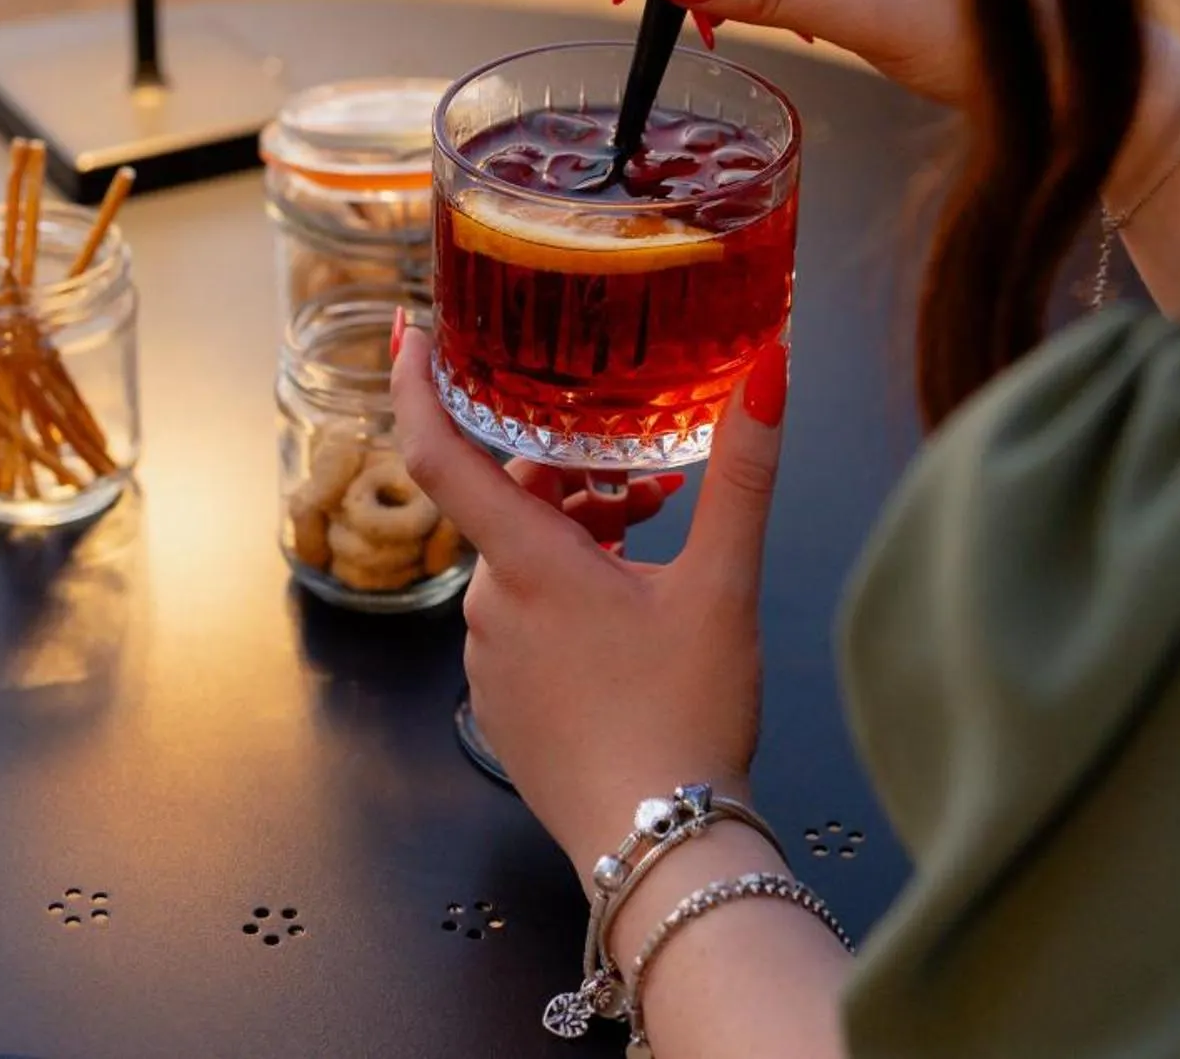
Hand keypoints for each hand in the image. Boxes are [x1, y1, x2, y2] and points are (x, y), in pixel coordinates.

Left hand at [392, 327, 790, 873]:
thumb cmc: (686, 718)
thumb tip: (768, 369)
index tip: (411, 330)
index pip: (440, 451)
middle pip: (509, 503)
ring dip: (579, 536)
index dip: (421, 384)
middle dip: (573, 475)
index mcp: (527, 564)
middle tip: (651, 478)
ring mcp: (491, 660)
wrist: (662, 848)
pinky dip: (568, 592)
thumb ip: (742, 471)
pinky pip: (523, 619)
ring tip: (657, 541)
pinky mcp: (504, 703)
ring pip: (521, 562)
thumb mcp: (725, 584)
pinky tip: (632, 611)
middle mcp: (491, 607)